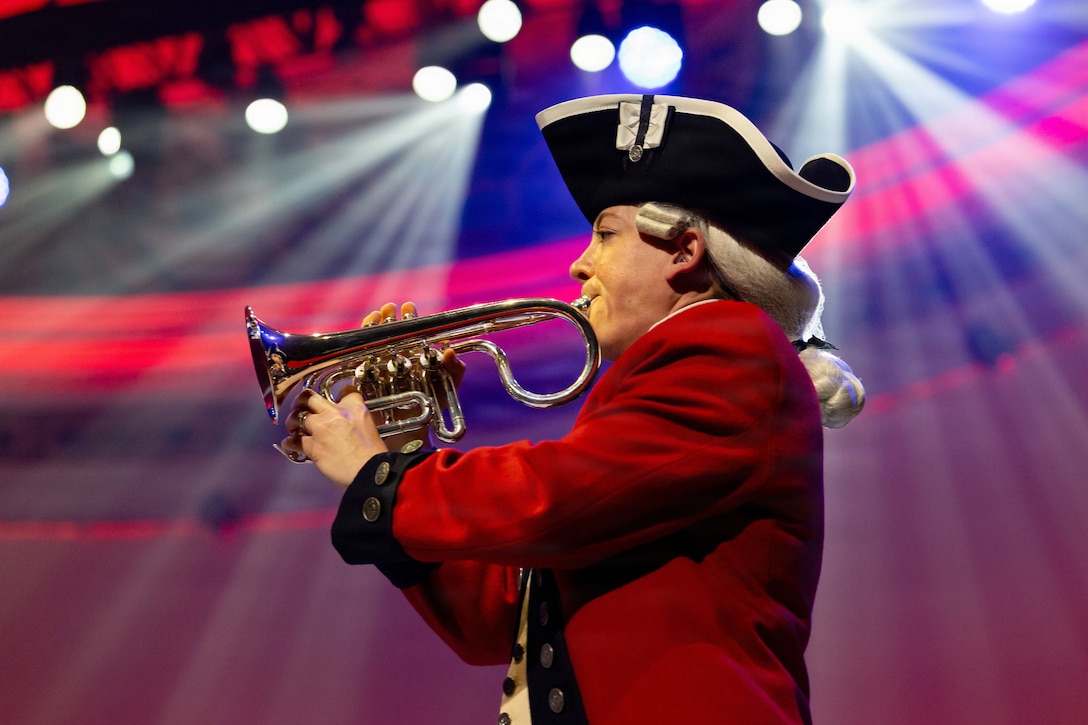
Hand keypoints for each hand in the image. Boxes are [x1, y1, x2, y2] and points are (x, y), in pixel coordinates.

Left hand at [279, 389, 384, 487]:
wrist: (369, 471)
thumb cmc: (372, 455)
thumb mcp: (369, 427)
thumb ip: (356, 420)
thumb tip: (347, 422)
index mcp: (354, 408)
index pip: (344, 391)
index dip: (337, 394)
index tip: (332, 399)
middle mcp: (335, 414)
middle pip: (309, 397)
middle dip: (301, 400)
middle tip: (299, 406)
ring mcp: (322, 429)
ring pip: (297, 417)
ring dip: (292, 422)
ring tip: (293, 427)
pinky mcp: (313, 446)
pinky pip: (293, 441)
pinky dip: (290, 442)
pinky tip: (290, 444)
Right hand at [360, 302, 464, 449]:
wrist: (414, 433)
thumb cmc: (432, 409)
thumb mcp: (447, 387)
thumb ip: (454, 370)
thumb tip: (449, 350)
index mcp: (415, 357)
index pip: (411, 332)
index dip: (409, 319)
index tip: (408, 306)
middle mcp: (396, 360)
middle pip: (389, 334)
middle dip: (388, 319)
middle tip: (389, 307)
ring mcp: (379, 369)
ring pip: (373, 344)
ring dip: (372, 329)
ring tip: (375, 316)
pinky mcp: (364, 381)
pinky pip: (359, 363)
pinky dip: (359, 351)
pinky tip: (362, 343)